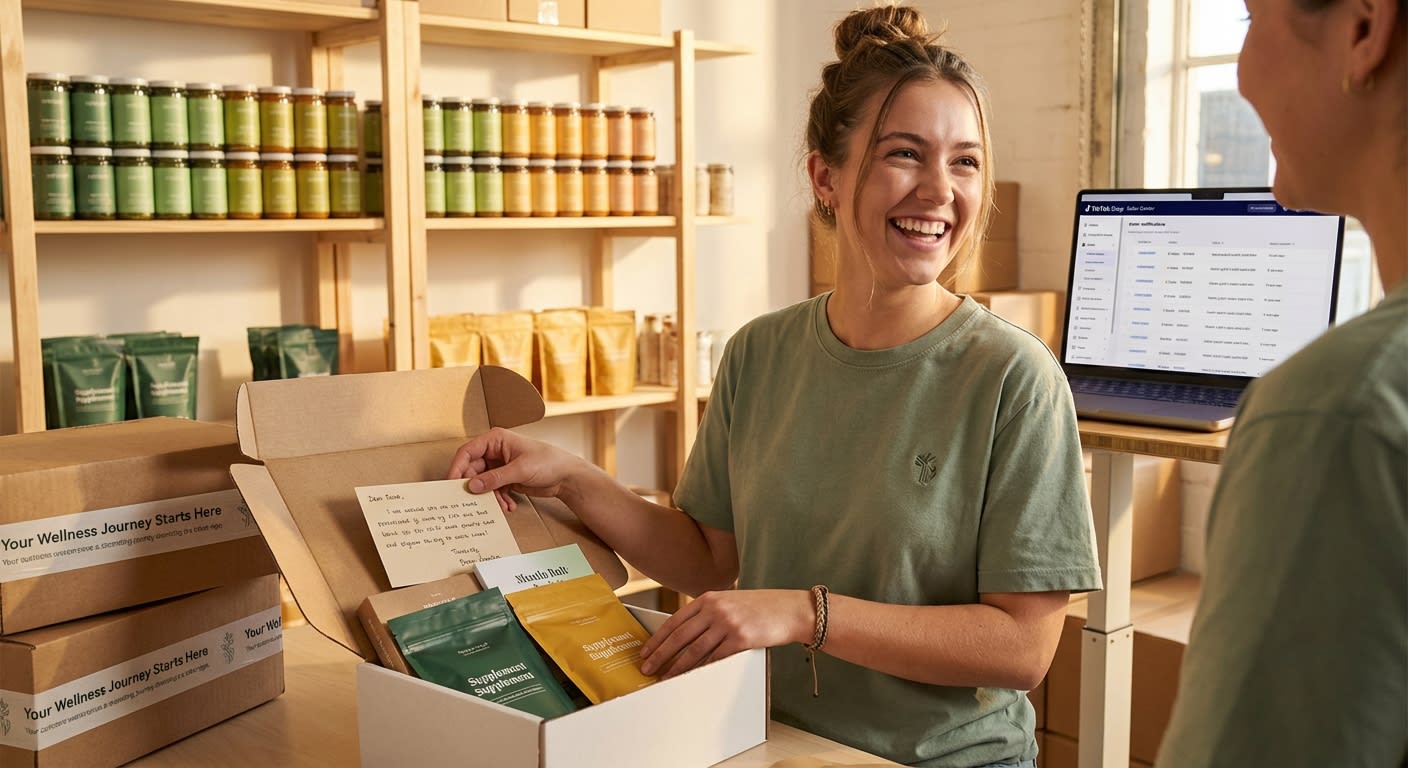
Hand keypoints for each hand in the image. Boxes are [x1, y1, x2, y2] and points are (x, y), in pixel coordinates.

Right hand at [446, 427, 587, 513]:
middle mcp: (495, 451)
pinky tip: (508, 506)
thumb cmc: (548, 463)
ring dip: (489, 496)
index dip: (457, 467)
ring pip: (482, 483)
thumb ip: (495, 478)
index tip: (451, 484)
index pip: (468, 452)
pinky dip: (498, 499)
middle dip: (475, 487)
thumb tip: (472, 486)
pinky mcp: (506, 478)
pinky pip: (493, 490)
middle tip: (473, 502)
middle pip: (473, 470)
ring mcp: (500, 465)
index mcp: (496, 439)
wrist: (567, 476)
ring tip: (500, 506)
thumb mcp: (520, 470)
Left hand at [638, 589, 812, 678]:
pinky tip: (691, 677)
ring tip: (665, 678)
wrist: (790, 609)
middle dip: (660, 654)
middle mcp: (715, 609)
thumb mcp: (730, 601)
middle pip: (680, 636)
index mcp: (709, 598)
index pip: (675, 621)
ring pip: (694, 650)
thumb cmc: (760, 608)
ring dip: (676, 667)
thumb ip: (708, 612)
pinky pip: (715, 658)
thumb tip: (683, 635)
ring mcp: (727, 623)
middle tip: (647, 668)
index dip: (658, 638)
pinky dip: (701, 670)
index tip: (646, 651)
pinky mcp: (741, 639)